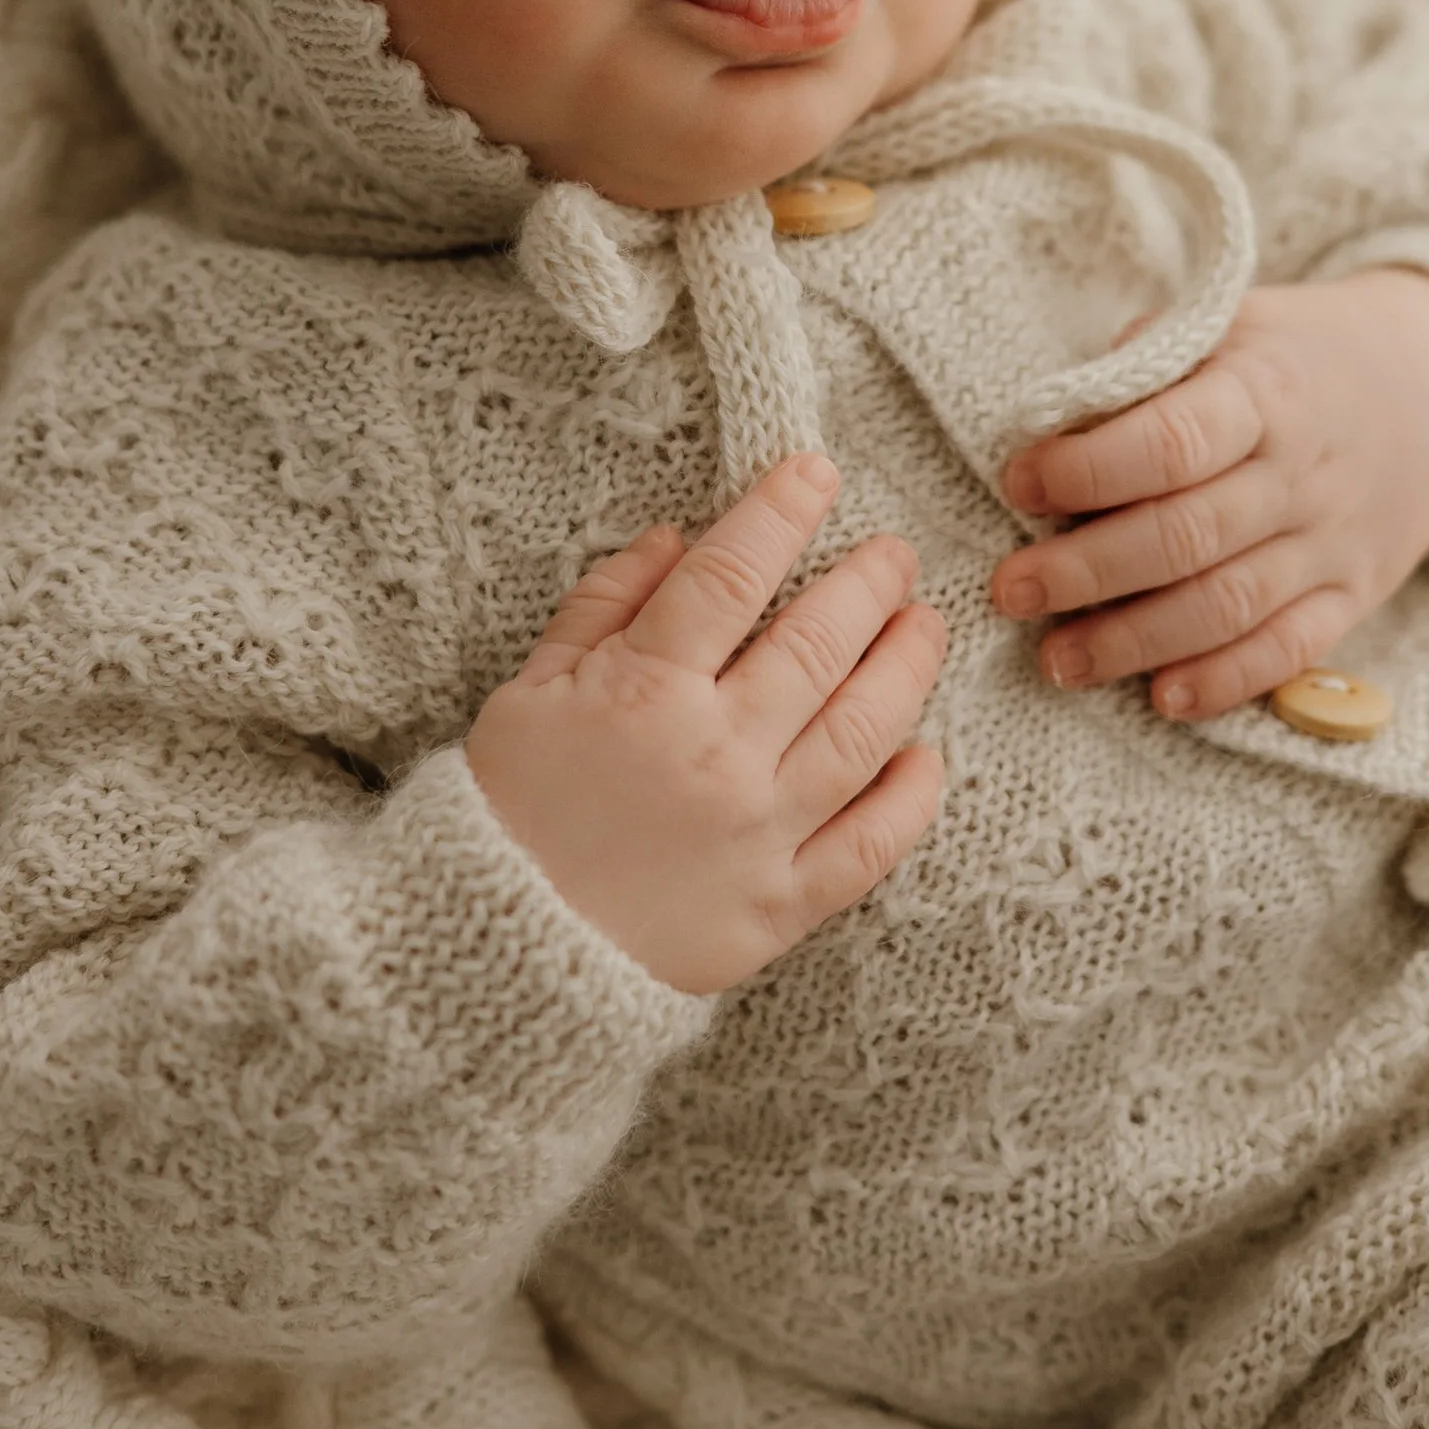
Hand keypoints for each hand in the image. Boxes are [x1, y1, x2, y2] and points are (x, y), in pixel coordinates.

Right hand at [465, 452, 946, 995]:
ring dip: (906, 667)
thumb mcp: (527, 694)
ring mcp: (756, 833)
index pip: (731, 574)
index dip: (780, 511)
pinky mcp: (779, 907)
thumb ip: (601, 608)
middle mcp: (713, 753)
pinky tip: (927, 755)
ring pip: (861, 731)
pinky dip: (910, 797)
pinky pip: (869, 845)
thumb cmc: (508, 814)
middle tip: (895, 552)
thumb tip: (673, 538)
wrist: (501, 954)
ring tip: (924, 625)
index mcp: (642, 691)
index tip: (816, 473)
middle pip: (817, 643)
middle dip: (868, 583)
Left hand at [990, 268, 1428, 723]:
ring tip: (1056, 659)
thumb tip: (1057, 417)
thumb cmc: (1302, 356)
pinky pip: (1289, 650)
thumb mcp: (1236, 322)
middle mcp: (1300, 473)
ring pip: (1228, 605)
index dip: (1089, 469)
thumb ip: (1152, 365)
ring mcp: (1330, 541)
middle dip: (1087, 571)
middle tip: (1011, 590)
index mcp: (1265, 392)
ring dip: (1134, 641)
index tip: (1020, 484)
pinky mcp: (1353, 595)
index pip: (1172, 441)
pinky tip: (1162, 698)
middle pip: (1187, 536)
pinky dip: (1226, 681)